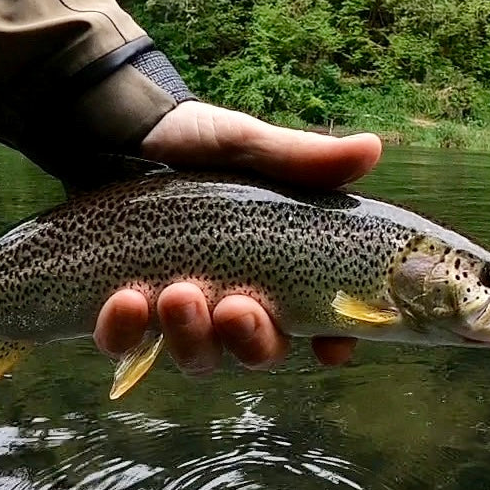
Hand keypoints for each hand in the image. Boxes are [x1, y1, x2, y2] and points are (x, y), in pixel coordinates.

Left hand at [93, 101, 381, 373]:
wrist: (119, 130)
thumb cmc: (195, 143)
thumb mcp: (247, 144)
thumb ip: (302, 159)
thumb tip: (370, 148)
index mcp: (277, 272)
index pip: (320, 324)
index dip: (334, 342)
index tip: (332, 346)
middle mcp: (234, 303)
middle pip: (260, 353)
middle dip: (253, 340)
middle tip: (237, 308)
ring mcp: (180, 316)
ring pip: (198, 359)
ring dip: (191, 336)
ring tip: (177, 294)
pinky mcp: (124, 315)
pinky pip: (125, 345)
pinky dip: (124, 332)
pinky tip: (126, 299)